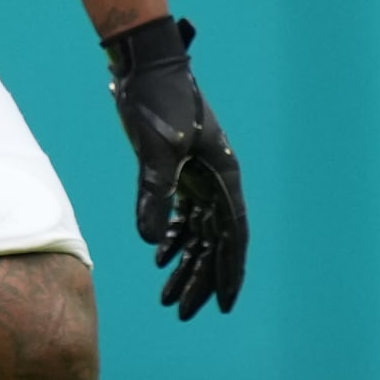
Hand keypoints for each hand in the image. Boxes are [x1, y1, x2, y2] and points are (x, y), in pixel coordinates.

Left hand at [103, 15, 246, 320]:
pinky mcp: (180, 172)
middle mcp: (217, 183)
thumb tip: (149, 241)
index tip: (222, 305)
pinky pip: (182, 215)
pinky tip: (158, 258)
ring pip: (198, 234)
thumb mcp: (156, 150)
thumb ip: (154, 193)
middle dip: (201, 279)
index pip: (232, 237)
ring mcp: (199, 178)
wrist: (147, 66)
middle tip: (183, 314)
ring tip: (167, 298)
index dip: (228, 273)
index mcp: (223, 179)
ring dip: (184, 264)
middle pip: (214, 243)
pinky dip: (172, 238)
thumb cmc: (158, 101)